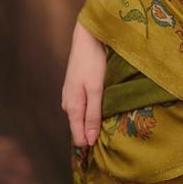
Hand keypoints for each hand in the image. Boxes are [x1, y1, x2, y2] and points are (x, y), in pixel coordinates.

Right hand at [61, 19, 106, 146]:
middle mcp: (68, 104)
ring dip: (94, 119)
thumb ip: (93, 115)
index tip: (108, 147)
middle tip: (114, 133)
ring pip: (82, 116)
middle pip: (80, 127)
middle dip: (94, 131)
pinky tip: (103, 105)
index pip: (79, 137)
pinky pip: (84, 105)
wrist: (87, 37)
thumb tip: (90, 142)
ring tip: (111, 120)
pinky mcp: (76, 87)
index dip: (92, 144)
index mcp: (72, 107)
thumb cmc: (93, 62)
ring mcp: (71, 95)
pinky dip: (93, 108)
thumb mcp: (96, 90)